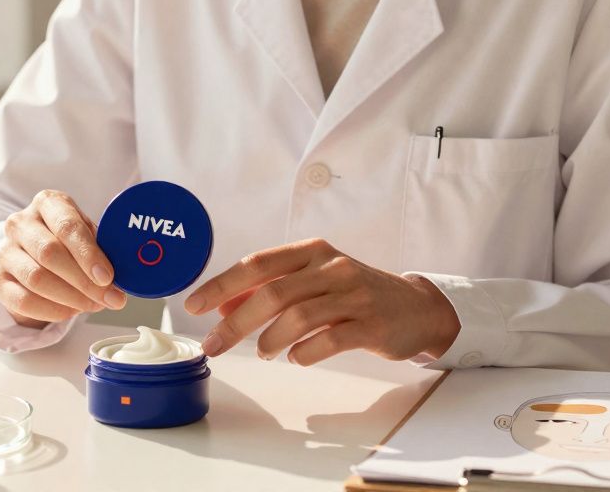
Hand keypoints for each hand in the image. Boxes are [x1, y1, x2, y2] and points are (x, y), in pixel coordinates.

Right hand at [0, 189, 127, 328]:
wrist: (36, 255)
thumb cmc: (68, 242)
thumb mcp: (87, 235)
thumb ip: (103, 250)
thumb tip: (123, 280)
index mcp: (48, 203)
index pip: (67, 225)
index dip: (88, 254)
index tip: (108, 277)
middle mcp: (21, 223)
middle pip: (50, 253)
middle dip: (84, 281)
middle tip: (109, 298)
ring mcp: (5, 251)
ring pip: (36, 278)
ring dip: (71, 297)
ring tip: (93, 304)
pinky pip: (23, 300)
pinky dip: (52, 310)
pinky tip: (70, 311)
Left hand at [182, 239, 459, 364]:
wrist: (416, 308)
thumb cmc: (354, 294)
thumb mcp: (312, 281)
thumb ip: (270, 287)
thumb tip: (222, 304)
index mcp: (311, 251)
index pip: (257, 264)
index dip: (222, 285)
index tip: (193, 305)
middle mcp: (332, 267)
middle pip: (273, 293)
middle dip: (237, 322)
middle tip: (215, 344)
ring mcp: (354, 295)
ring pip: (299, 316)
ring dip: (271, 339)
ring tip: (263, 352)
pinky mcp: (372, 324)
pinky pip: (330, 339)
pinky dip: (305, 352)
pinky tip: (296, 358)